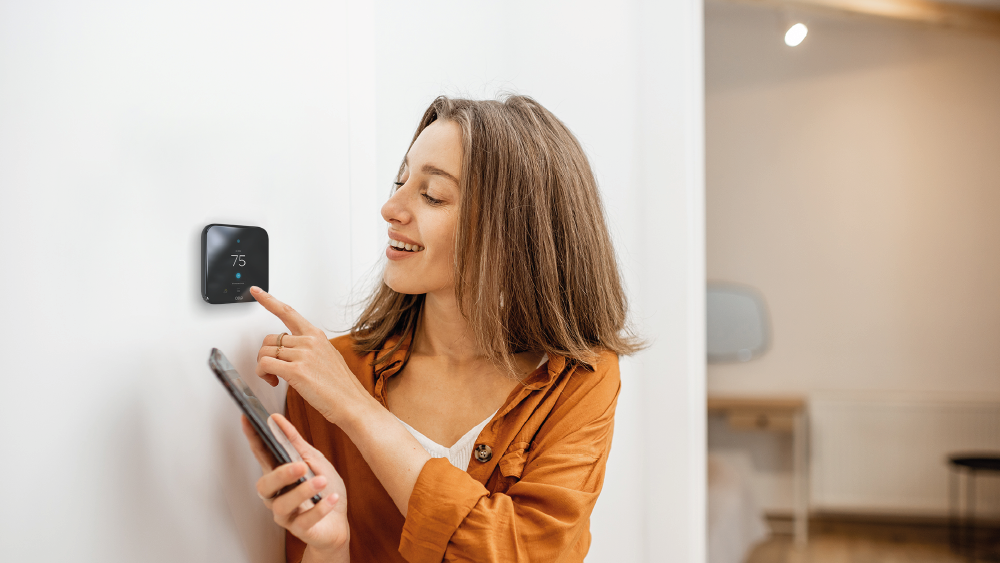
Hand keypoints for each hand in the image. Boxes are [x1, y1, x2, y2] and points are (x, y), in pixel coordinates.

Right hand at [242, 414, 348, 556]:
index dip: (252, 438)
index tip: (247, 419)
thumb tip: (277, 419)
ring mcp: (286, 514)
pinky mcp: (300, 529)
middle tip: (301, 466)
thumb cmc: (324, 489)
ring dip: (302, 492)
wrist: (338, 522)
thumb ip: (296, 442)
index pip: (261, 454)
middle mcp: (277, 495)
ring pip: (282, 505)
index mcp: (279, 474)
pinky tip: (331, 499)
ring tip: (321, 482)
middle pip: (265, 486)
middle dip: (281, 475)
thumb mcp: (315, 460)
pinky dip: (320, 509)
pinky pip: (305, 521)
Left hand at [251, 286, 371, 424]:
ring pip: (265, 353)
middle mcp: (309, 341)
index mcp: (316, 336)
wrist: (352, 403)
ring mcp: (303, 355)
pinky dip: (263, 374)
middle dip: (265, 355)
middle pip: (270, 339)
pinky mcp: (296, 371)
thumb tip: (292, 350)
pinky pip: (265, 365)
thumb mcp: (329, 357)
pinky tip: (274, 382)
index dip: (269, 301)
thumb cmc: (341, 386)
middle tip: (272, 370)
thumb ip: (310, 348)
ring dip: (264, 367)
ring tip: (275, 378)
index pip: (288, 313)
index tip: (257, 292)